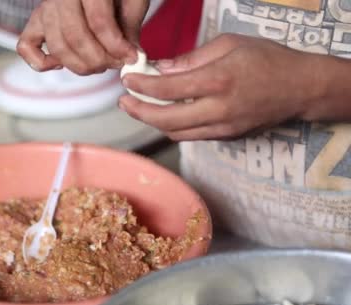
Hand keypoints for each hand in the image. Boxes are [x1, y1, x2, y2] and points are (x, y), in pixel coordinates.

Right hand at [16, 0, 149, 74]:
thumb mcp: (132, 0)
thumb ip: (130, 26)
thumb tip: (130, 58)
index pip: (98, 21)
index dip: (116, 46)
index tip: (131, 58)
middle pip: (75, 37)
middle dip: (98, 59)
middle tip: (115, 64)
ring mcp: (44, 9)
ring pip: (56, 47)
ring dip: (80, 66)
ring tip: (99, 65)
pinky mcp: (35, 22)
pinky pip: (26, 47)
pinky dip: (42, 63)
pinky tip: (63, 63)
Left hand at [118, 34, 323, 140]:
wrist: (302, 88)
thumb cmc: (266, 59)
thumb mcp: (228, 45)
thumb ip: (191, 59)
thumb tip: (160, 70)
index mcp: (218, 80)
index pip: (167, 89)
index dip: (141, 86)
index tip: (127, 79)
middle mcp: (219, 109)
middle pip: (165, 120)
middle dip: (138, 111)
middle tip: (124, 101)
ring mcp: (223, 128)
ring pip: (175, 133)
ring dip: (152, 122)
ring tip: (139, 107)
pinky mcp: (227, 137)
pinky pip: (191, 136)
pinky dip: (172, 127)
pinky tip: (164, 114)